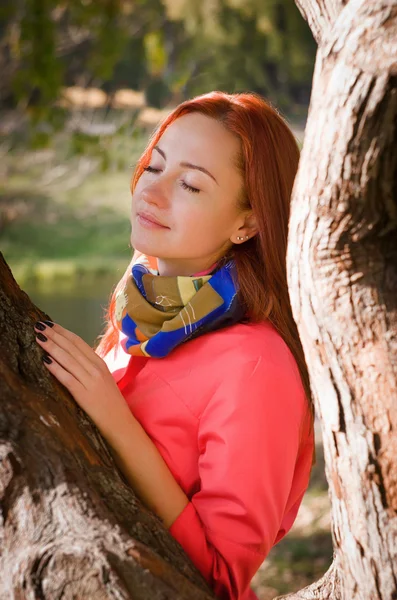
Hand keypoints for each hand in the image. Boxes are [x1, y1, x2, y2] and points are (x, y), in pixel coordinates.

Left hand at [34, 320, 130, 435]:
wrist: (120, 423)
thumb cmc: (110, 403)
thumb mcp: (103, 380)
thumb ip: (89, 369)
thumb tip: (70, 358)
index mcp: (100, 364)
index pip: (79, 342)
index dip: (63, 332)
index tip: (50, 324)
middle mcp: (95, 369)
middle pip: (71, 347)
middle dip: (54, 335)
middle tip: (39, 326)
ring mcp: (90, 381)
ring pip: (68, 359)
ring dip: (52, 346)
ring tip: (39, 337)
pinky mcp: (84, 394)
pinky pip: (67, 378)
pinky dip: (56, 368)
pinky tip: (45, 360)